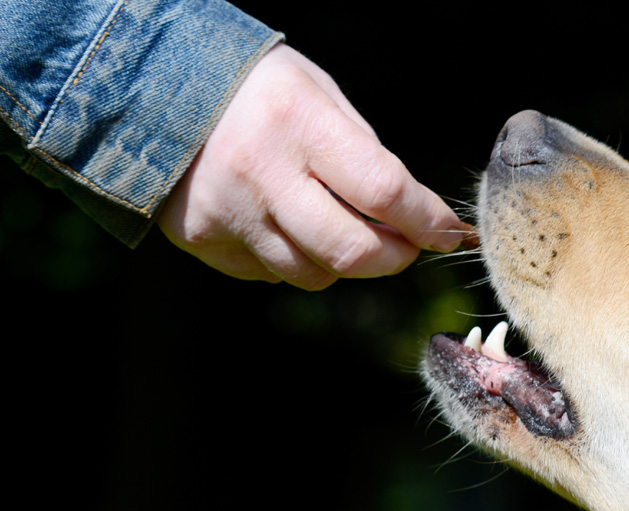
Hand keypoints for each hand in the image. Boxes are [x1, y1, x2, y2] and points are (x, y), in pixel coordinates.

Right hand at [157, 44, 468, 289]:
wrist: (147, 86)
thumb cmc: (254, 86)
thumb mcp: (318, 93)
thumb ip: (365, 154)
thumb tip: (414, 213)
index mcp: (300, 124)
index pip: (384, 191)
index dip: (426, 221)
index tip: (449, 232)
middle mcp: (262, 174)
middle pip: (353, 252)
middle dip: (395, 257)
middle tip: (407, 245)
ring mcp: (229, 214)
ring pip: (314, 274)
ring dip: (344, 261)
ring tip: (340, 225)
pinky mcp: (204, 241)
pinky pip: (272, 274)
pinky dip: (294, 258)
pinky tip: (285, 223)